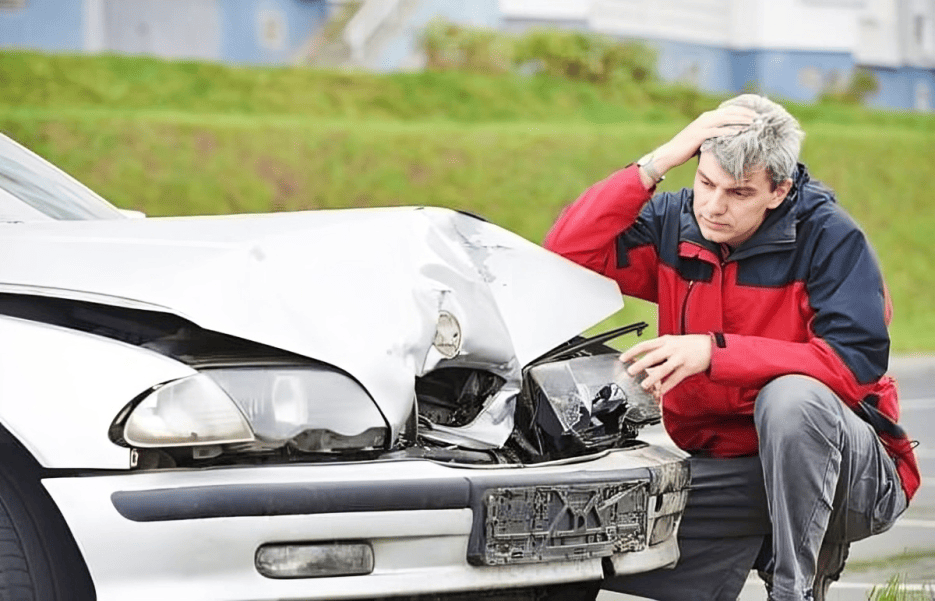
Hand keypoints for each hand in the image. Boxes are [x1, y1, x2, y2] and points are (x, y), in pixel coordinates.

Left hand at [619, 334, 712, 396]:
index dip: (632, 351)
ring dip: (652, 378)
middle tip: (630, 371)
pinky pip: (675, 379)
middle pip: (652, 357)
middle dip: (639, 364)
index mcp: (666, 340)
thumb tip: (645, 356)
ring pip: (663, 369)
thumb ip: (660, 348)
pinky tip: (660, 391)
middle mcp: (672, 348)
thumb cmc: (691, 344)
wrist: (712, 347)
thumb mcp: (673, 341)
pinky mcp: (687, 368)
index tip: (623, 358)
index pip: (645, 345)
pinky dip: (666, 386)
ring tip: (644, 385)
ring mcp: (680, 359)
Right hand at [639, 106, 756, 183]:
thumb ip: (715, 135)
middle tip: (760, 117)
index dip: (743, 111)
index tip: (757, 114)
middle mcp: (705, 118)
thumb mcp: (703, 139)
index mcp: (707, 117)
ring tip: (754, 123)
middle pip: (730, 112)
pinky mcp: (699, 135)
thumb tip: (729, 138)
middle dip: (746, 114)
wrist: (669, 154)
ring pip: (725, 119)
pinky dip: (729, 131)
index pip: (729, 110)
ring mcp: (702, 126)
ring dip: (741, 120)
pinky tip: (739, 133)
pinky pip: (717, 131)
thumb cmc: (686, 149)